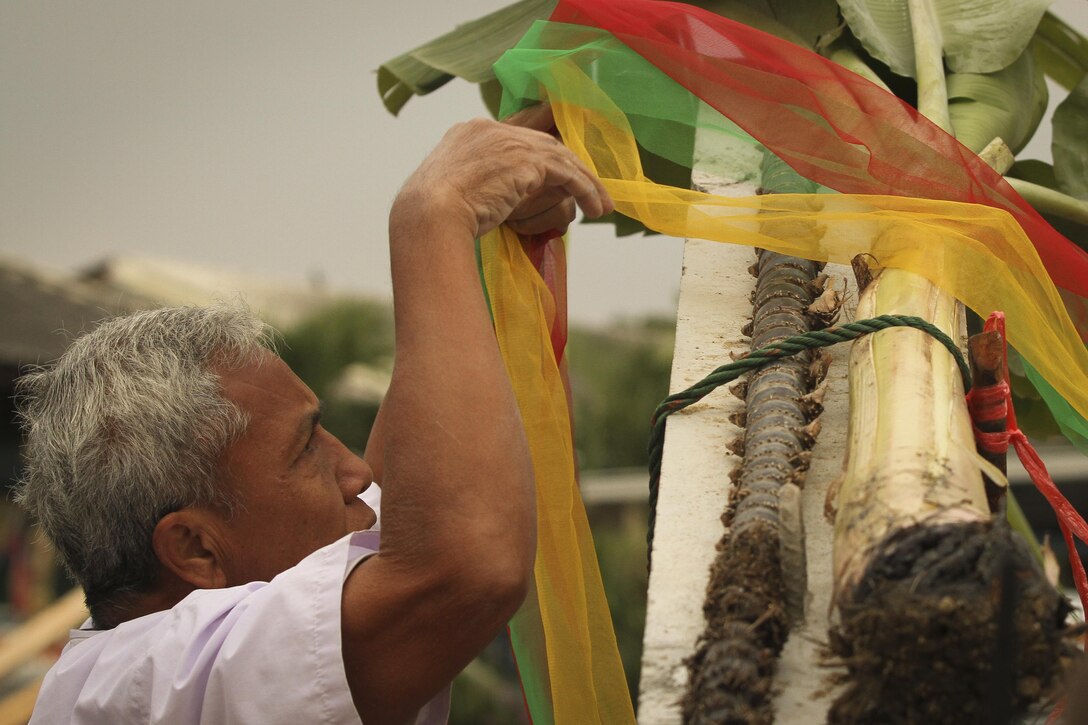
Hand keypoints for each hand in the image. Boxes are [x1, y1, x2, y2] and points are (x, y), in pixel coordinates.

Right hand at [394, 105, 612, 239]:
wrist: (428, 217)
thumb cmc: (432, 219)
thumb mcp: (454, 193)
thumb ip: (477, 186)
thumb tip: (495, 202)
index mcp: (469, 133)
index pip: (516, 139)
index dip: (542, 158)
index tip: (559, 176)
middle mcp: (489, 129)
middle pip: (543, 143)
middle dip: (571, 168)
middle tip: (591, 191)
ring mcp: (508, 140)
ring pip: (561, 156)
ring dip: (586, 182)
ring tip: (601, 206)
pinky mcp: (526, 160)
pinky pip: (567, 172)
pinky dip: (585, 189)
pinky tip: (595, 208)